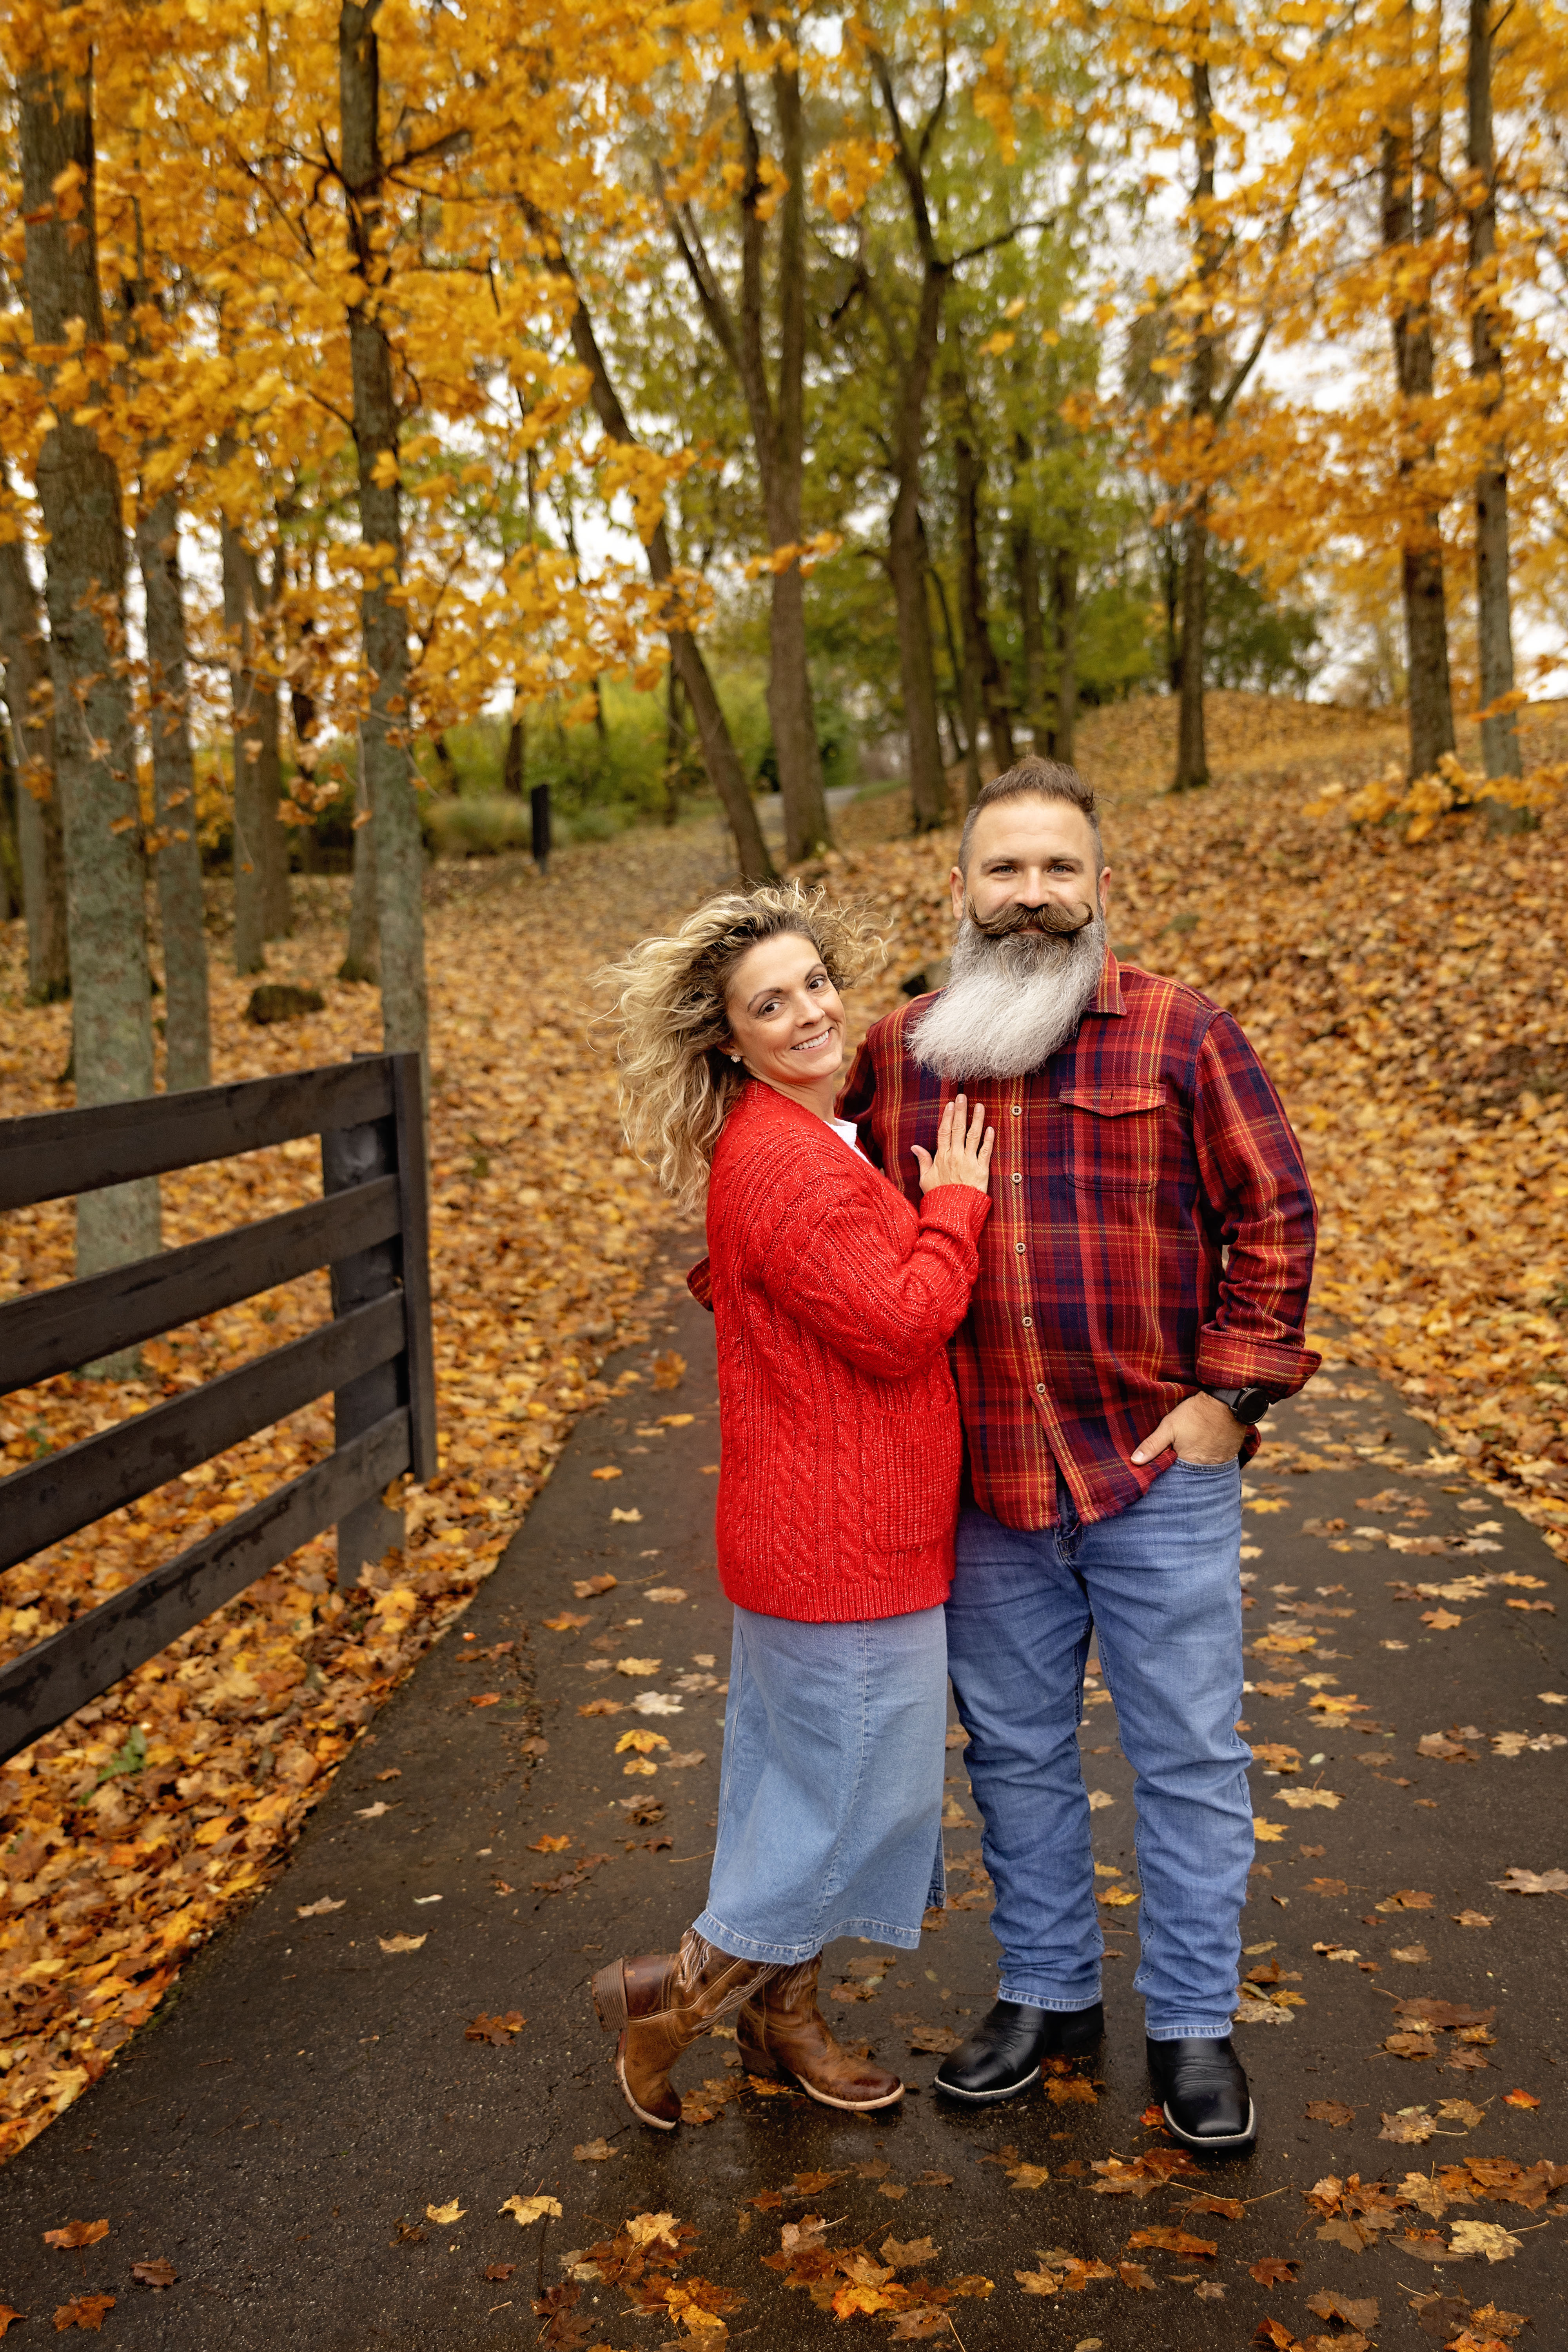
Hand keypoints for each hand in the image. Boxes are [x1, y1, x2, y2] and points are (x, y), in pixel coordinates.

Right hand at [912, 1093, 994, 1194]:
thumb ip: (923, 1161)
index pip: (944, 1131)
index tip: (951, 1104)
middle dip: (961, 1111)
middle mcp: (955, 1156)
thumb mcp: (925, 1179)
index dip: (948, 1116)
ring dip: (976, 1119)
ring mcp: (969, 1162)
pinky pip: (985, 1151)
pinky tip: (990, 1128)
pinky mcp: (981, 1170)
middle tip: (963, 1096)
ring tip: (979, 1106)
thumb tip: (915, 1147)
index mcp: (941, 1157)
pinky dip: (988, 1139)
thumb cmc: (938, 1196)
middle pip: (958, 1129)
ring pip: (973, 1136)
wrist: (952, 1212)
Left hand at [1131, 1391, 1245, 1466]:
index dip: (1168, 1470)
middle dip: (1182, 1467)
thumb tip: (1134, 1461)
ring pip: (1205, 1468)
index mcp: (1189, 1464)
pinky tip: (1206, 1446)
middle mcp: (1207, 1468)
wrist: (1226, 1401)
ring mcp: (1221, 1462)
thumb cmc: (1195, 1413)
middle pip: (1191, 1474)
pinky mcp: (1231, 1454)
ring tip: (1193, 1449)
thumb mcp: (1169, 1426)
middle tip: (1178, 1454)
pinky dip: (1210, 1456)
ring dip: (1197, 1462)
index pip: (1175, 1477)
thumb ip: (1152, 1445)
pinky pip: (1218, 1461)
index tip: (1163, 1463)